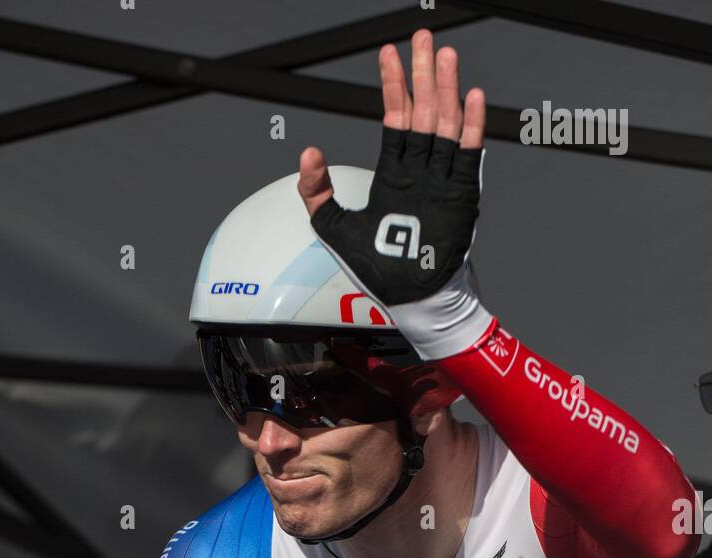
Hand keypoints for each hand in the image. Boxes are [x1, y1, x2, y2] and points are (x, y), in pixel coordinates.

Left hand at [298, 30, 486, 309]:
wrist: (409, 298)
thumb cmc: (377, 270)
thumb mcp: (334, 228)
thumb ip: (317, 193)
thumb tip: (306, 156)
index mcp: (395, 174)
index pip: (395, 119)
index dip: (392, 86)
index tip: (389, 54)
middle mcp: (421, 172)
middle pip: (423, 112)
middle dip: (422, 74)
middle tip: (423, 38)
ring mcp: (442, 181)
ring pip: (446, 126)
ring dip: (445, 90)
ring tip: (444, 56)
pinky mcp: (461, 198)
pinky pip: (468, 156)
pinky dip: (471, 127)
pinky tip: (472, 98)